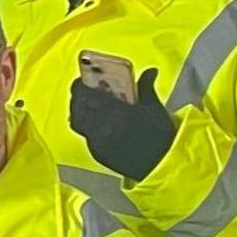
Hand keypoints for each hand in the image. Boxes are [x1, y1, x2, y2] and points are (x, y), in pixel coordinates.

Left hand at [68, 62, 173, 183]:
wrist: (159, 165)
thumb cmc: (158, 136)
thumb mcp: (154, 107)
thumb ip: (146, 86)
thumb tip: (150, 71)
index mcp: (113, 111)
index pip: (85, 94)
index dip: (80, 85)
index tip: (83, 79)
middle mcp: (100, 126)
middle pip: (77, 107)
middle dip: (78, 96)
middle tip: (84, 90)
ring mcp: (96, 141)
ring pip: (77, 122)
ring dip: (79, 110)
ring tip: (87, 104)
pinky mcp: (97, 153)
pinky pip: (85, 135)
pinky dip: (86, 125)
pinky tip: (94, 121)